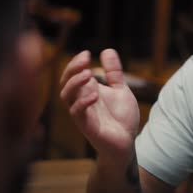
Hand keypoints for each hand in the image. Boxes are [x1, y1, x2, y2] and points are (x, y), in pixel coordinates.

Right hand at [60, 49, 138, 163]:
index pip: (72, 74)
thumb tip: (107, 49)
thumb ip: (114, 72)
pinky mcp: (86, 126)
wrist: (127, 142)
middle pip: (65, 82)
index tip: (87, 53)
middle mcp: (81, 101)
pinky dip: (83, 103)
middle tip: (85, 60)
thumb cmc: (121, 118)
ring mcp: (82, 114)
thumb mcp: (121, 89)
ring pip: (66, 97)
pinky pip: (77, 114)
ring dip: (75, 83)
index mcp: (87, 91)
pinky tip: (95, 95)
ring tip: (88, 74)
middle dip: (72, 69)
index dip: (76, 63)